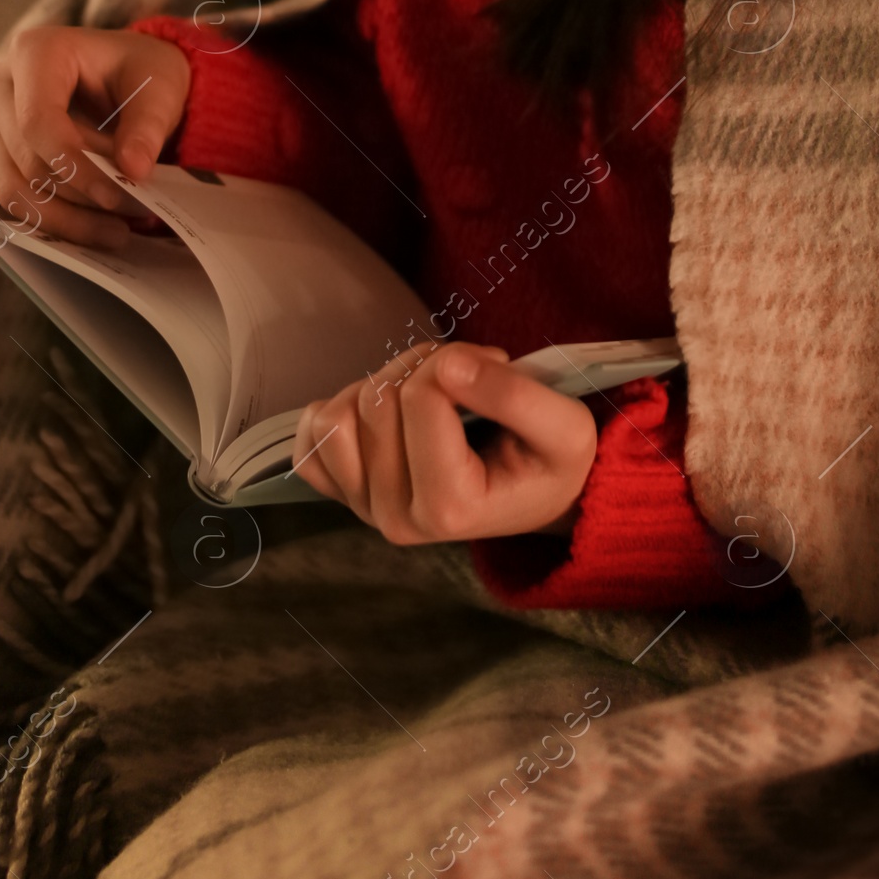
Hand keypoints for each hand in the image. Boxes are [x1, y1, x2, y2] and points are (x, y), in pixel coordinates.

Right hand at [0, 25, 192, 251]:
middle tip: (127, 223)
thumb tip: (134, 171)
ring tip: (111, 235)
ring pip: (8, 188)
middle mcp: (0, 85)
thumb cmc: (141, 73)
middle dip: (76, 202)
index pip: (38, 122)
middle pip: (22, 161)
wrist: (129, 75)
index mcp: (35, 52)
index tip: (119, 198)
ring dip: (57, 223)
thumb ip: (147, 125)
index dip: (75, 168)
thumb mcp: (158, 86)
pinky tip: (10, 257)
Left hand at [291, 342, 597, 543]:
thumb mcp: (567, 427)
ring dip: (384, 382)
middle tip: (468, 376)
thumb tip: (451, 366)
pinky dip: (342, 406)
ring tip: (430, 392)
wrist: (537, 494)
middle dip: (424, 365)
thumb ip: (516, 396)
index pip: (422, 396)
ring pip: (338, 415)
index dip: (458, 359)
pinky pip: (311, 437)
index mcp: (451, 508)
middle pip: (379, 399)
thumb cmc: (550, 460)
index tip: (495, 367)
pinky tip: (388, 410)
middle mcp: (399, 519)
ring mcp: (366, 509)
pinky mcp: (346, 493)